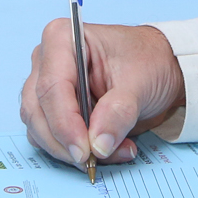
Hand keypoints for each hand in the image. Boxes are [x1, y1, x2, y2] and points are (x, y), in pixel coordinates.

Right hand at [20, 20, 185, 169]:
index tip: (85, 151)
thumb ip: (118, 112)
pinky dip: (74, 152)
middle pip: (38, 110)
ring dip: (71, 150)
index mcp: (62, 38)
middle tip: (98, 159)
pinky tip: (107, 150)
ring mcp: (45, 85)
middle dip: (67, 142)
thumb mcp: (140, 83)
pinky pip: (49, 138)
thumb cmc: (147, 61)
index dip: (65, 123)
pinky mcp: (51, 109)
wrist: (159, 67)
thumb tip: (98, 145)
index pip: (52, 86)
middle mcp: (46, 60)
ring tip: (116, 151)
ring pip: (39, 128)